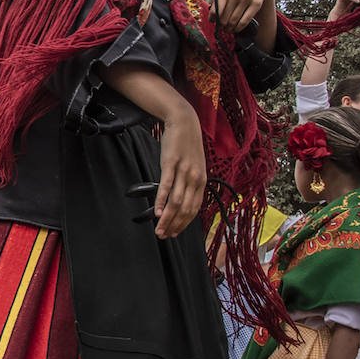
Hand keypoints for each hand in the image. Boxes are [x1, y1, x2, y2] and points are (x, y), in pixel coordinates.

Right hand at [154, 108, 204, 238]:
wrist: (184, 123)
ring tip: (158, 229)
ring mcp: (184, 172)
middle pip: (185, 209)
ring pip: (176, 202)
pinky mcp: (171, 164)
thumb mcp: (192, 165)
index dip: (184, 224)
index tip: (174, 233)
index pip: (194, 209)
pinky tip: (157, 212)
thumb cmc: (186, 145)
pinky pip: (166, 187)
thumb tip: (179, 197)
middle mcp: (195, 178)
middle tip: (164, 235)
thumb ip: (188, 182)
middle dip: (174, 225)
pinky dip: (161, 201)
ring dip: (167, 218)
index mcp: (201, 181)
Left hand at [213, 0, 274, 33]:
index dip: (214, 19)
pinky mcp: (256, 3)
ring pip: (234, 21)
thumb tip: (211, 14)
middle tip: (222, 28)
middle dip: (222, 25)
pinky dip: (239, 28)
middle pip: (224, 17)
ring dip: (230, 28)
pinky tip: (236, 29)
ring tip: (228, 30)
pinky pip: (245, 20)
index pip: (215, 10)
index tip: (214, 22)